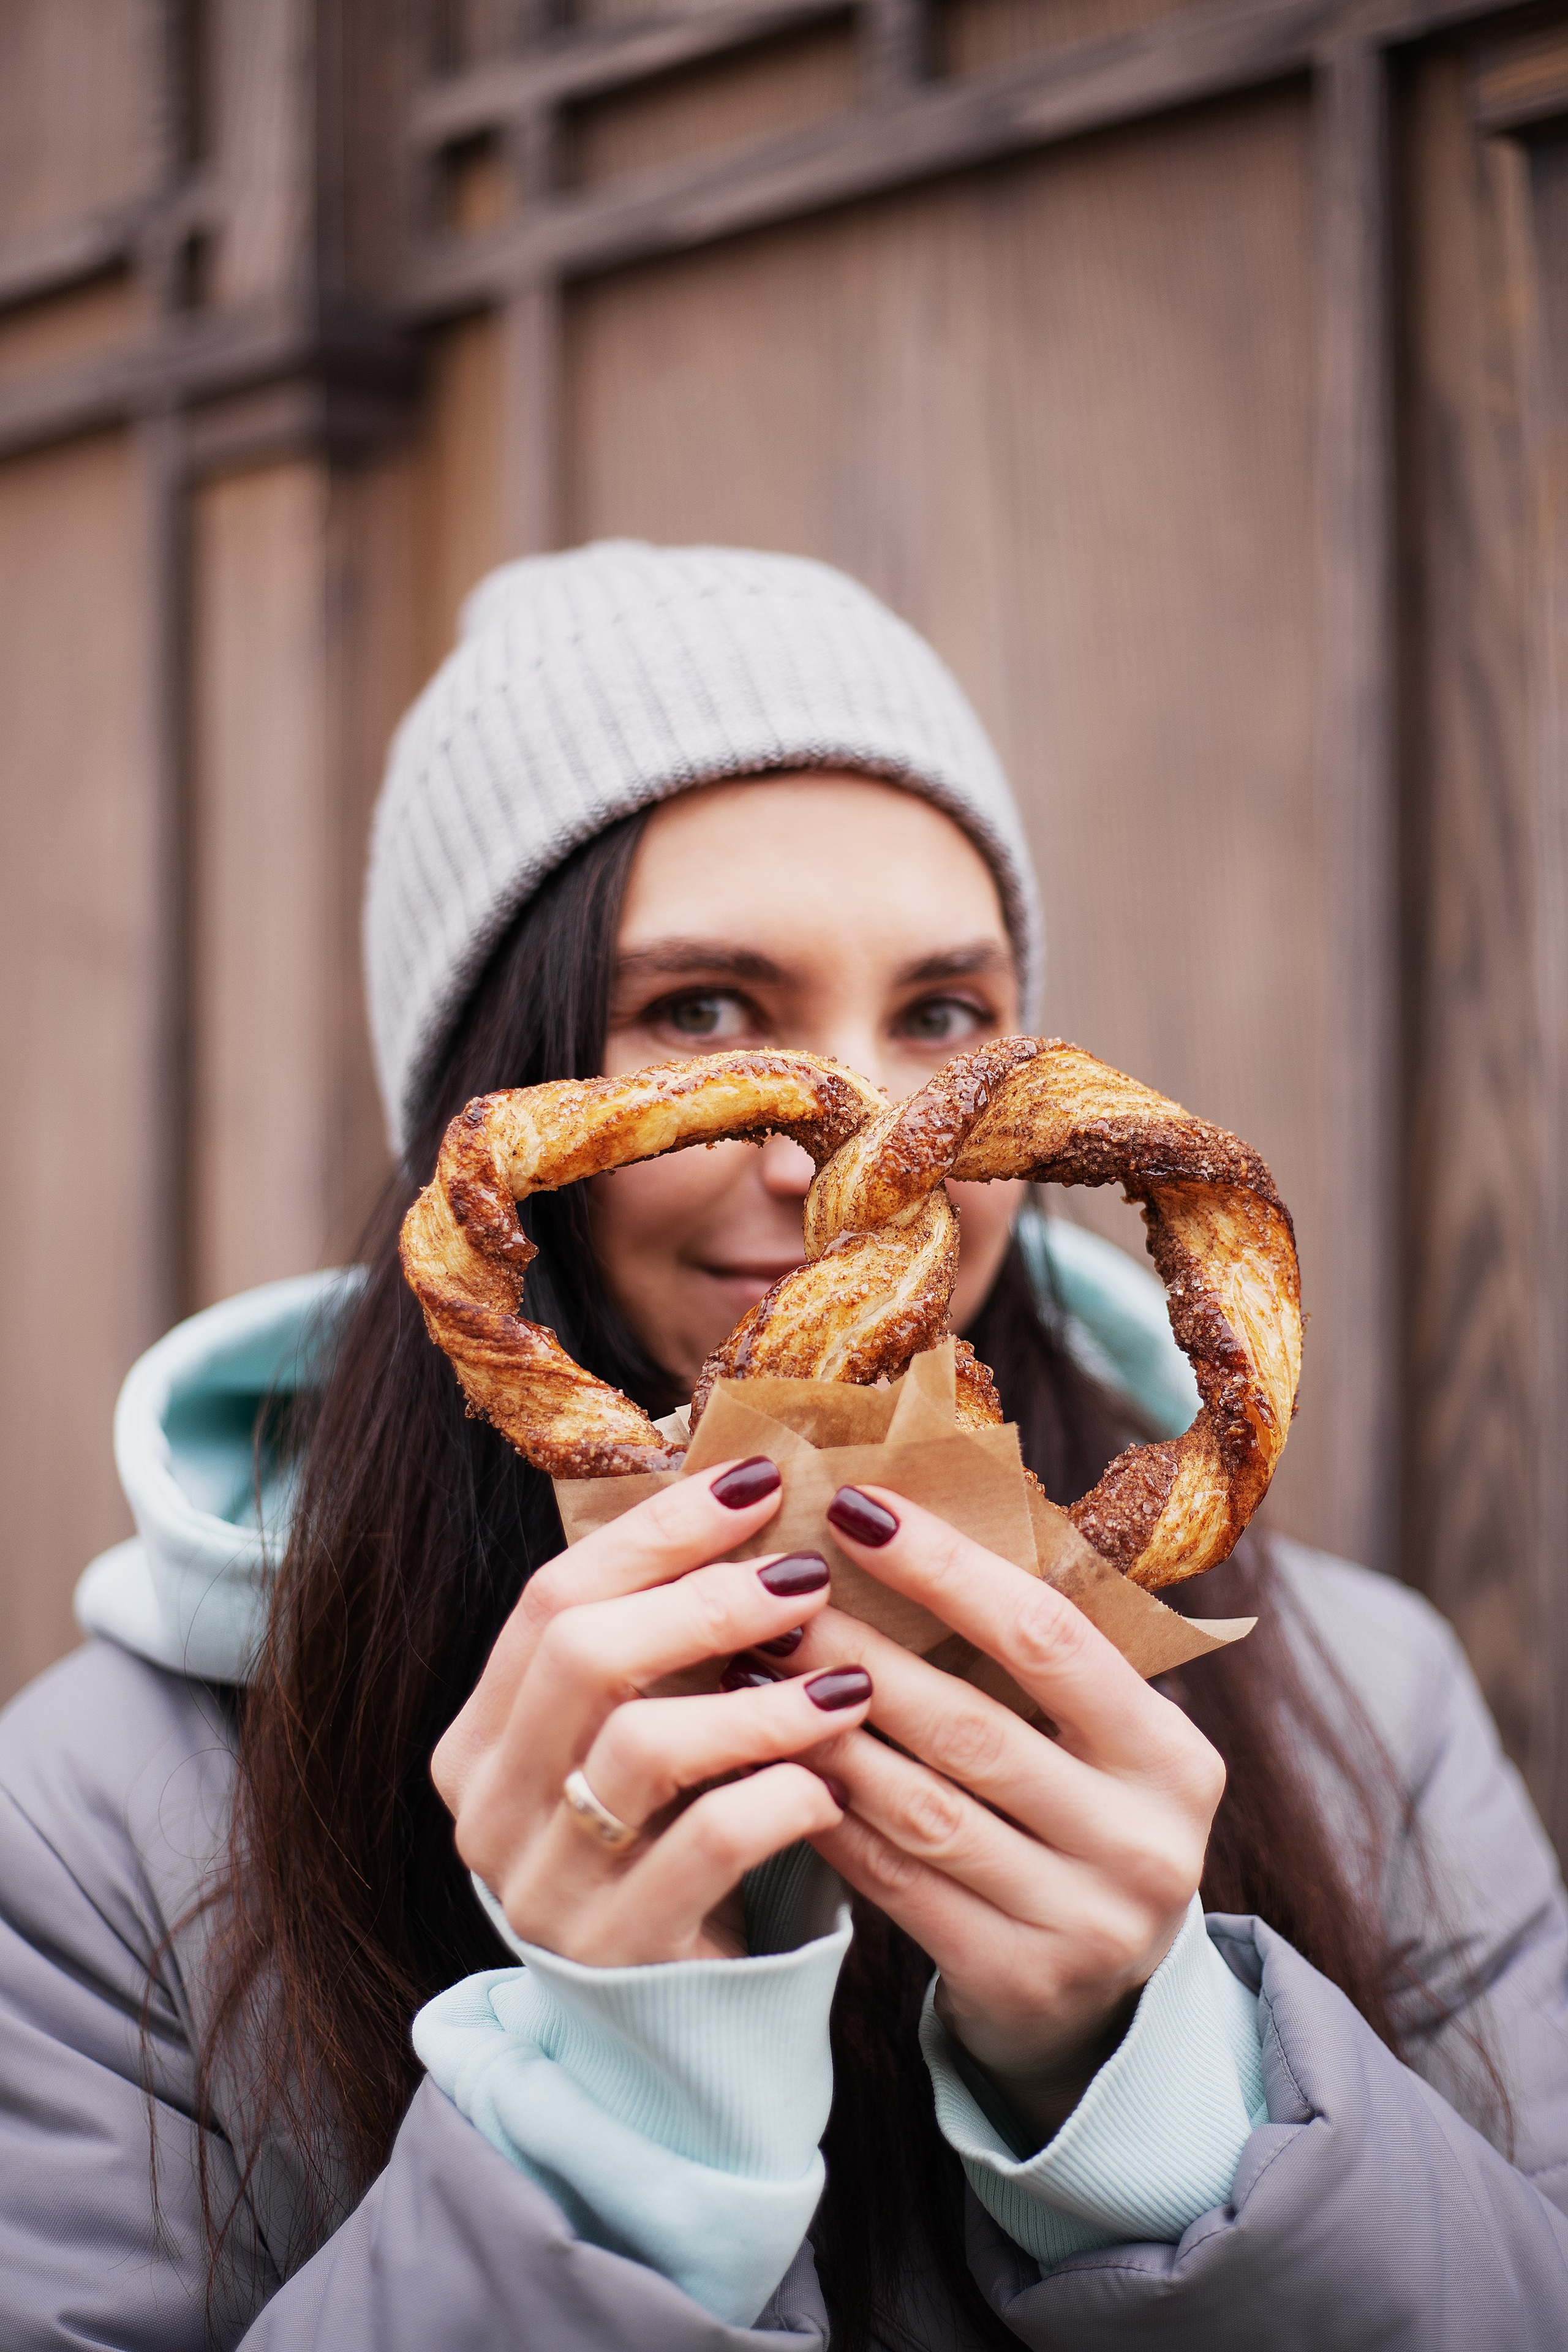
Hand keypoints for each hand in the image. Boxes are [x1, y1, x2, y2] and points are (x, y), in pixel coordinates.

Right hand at [430, 1458, 871, 1966]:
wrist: (665, 2040)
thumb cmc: (665, 1852)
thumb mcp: (638, 1746)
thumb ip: (659, 1651)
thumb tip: (752, 1502)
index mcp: (481, 1739)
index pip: (552, 1597)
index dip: (658, 1532)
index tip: (758, 1482)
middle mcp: (489, 1809)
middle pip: (582, 1654)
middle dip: (705, 1599)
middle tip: (807, 1577)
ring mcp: (541, 1889)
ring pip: (641, 1747)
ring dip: (757, 1698)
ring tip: (847, 1678)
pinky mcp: (617, 1958)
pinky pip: (701, 1849)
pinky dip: (776, 1799)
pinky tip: (831, 1781)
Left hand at [771, 1486, 1224, 2146]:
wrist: (1106, 2005)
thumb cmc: (1076, 1822)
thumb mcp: (1094, 1743)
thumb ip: (1028, 1658)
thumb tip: (896, 1521)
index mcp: (1171, 1757)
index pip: (1049, 1636)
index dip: (947, 1568)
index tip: (854, 1508)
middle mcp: (1143, 1842)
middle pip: (974, 1724)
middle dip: (859, 1651)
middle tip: (771, 1594)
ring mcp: (1084, 1922)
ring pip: (923, 1807)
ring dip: (823, 1732)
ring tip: (749, 1671)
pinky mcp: (1015, 1980)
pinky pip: (896, 1883)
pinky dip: (827, 1817)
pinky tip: (770, 1767)